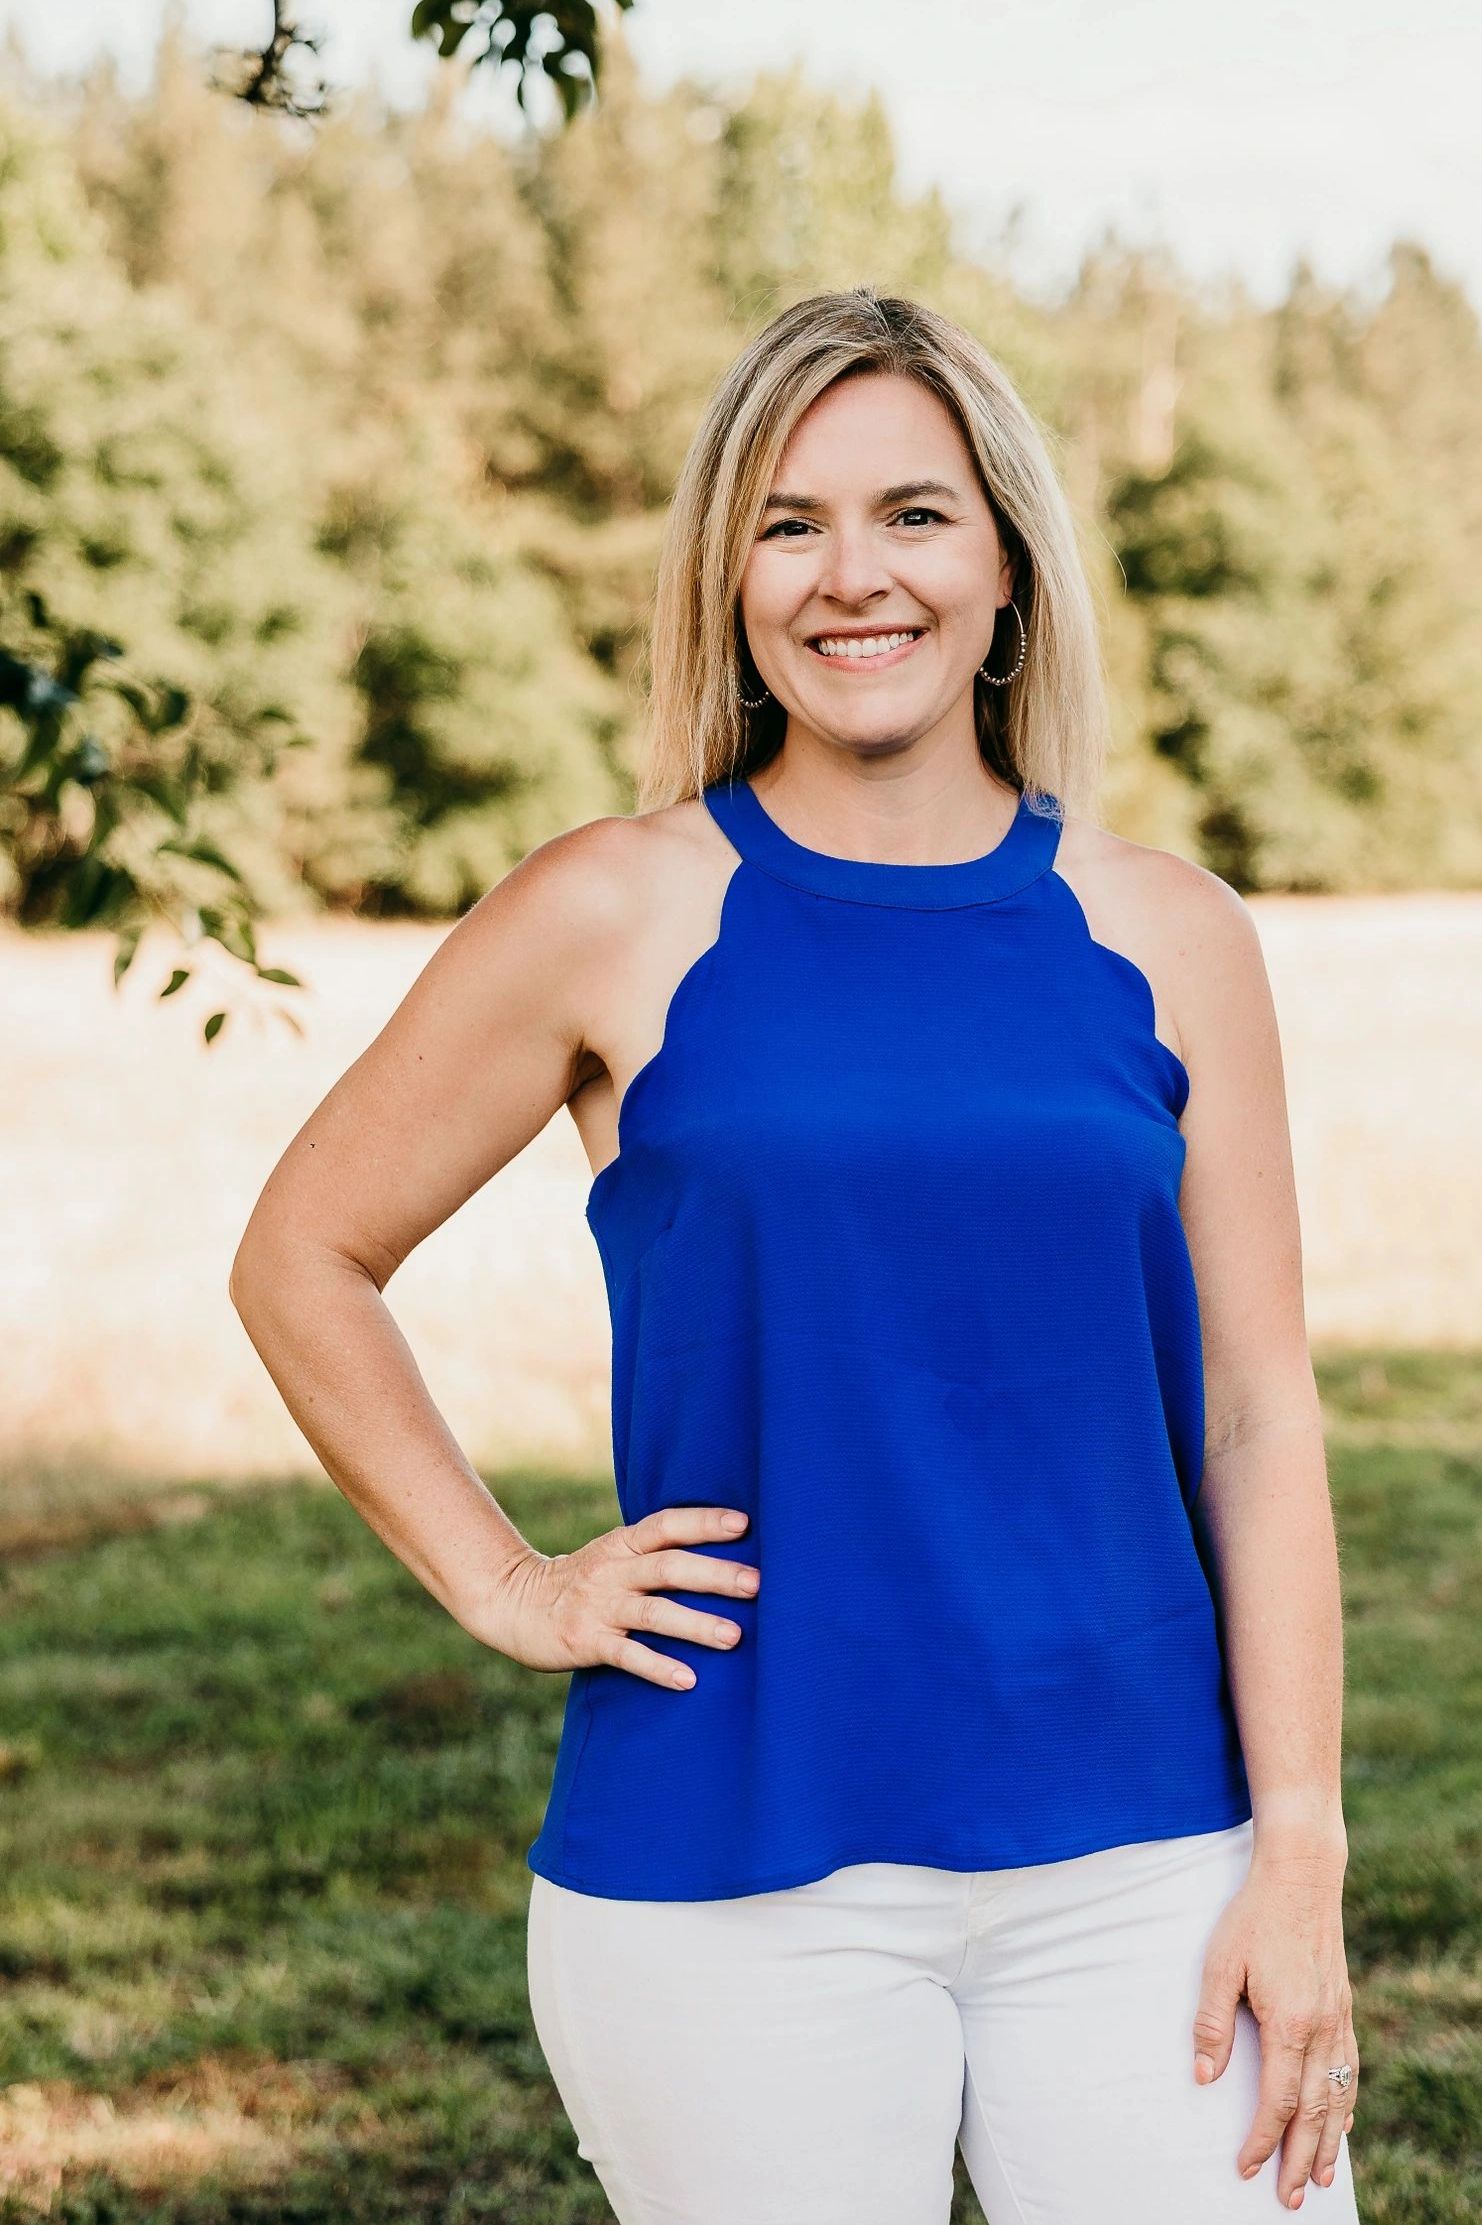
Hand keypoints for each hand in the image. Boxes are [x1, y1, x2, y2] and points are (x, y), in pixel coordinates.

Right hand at [471, 1506, 760, 1686]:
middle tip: (756, 1584)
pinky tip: (687, 1680)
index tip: (744, 1524)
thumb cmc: (581, 1581)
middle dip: (714, 1575)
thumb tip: (721, 1551)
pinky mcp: (586, 1642)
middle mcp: (613, 1570)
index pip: (667, 1525)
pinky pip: (627, 1654)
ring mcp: (599, 1606)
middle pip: (669, 1567)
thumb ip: (654, 1553)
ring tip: (733, 1637)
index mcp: (622, 1544)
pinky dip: (658, 1667)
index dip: (704, 1522)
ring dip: (695, 1624)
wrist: (514, 1604)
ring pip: (654, 1612)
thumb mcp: (613, 1555)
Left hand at [1191, 1847, 1358, 2209]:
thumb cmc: (1254, 1918)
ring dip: (1329, 2142)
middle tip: (1288, 2198)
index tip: (1247, 2167)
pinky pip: (1350, 2071)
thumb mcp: (1220, 1964)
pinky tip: (1342, 2124)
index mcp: (1289, 2023)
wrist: (1302, 1877)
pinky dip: (1347, 2105)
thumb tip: (1204, 2078)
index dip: (1262, 2139)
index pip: (1278, 2100)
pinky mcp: (1344, 2008)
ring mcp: (1338, 2020)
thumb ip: (1212, 2023)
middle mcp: (1321, 2029)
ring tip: (1319, 2178)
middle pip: (1315, 2112)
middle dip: (1299, 2158)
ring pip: (1339, 2097)